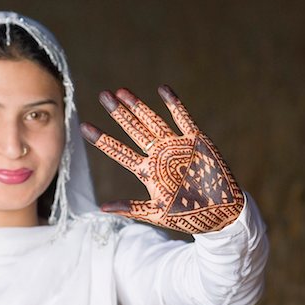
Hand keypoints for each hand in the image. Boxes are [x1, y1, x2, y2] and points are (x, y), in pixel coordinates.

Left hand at [80, 85, 243, 233]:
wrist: (220, 213)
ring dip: (139, 106)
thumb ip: (130, 208)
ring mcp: (176, 145)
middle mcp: (158, 154)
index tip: (84, 127)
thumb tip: (101, 208)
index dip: (102, 139)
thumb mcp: (155, 213)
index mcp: (147, 171)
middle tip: (103, 95)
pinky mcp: (196, 141)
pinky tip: (163, 89)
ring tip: (121, 91)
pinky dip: (174, 104)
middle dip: (118, 113)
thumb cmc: (187, 216)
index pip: (119, 151)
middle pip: (133, 130)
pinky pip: (184, 118)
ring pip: (153, 120)